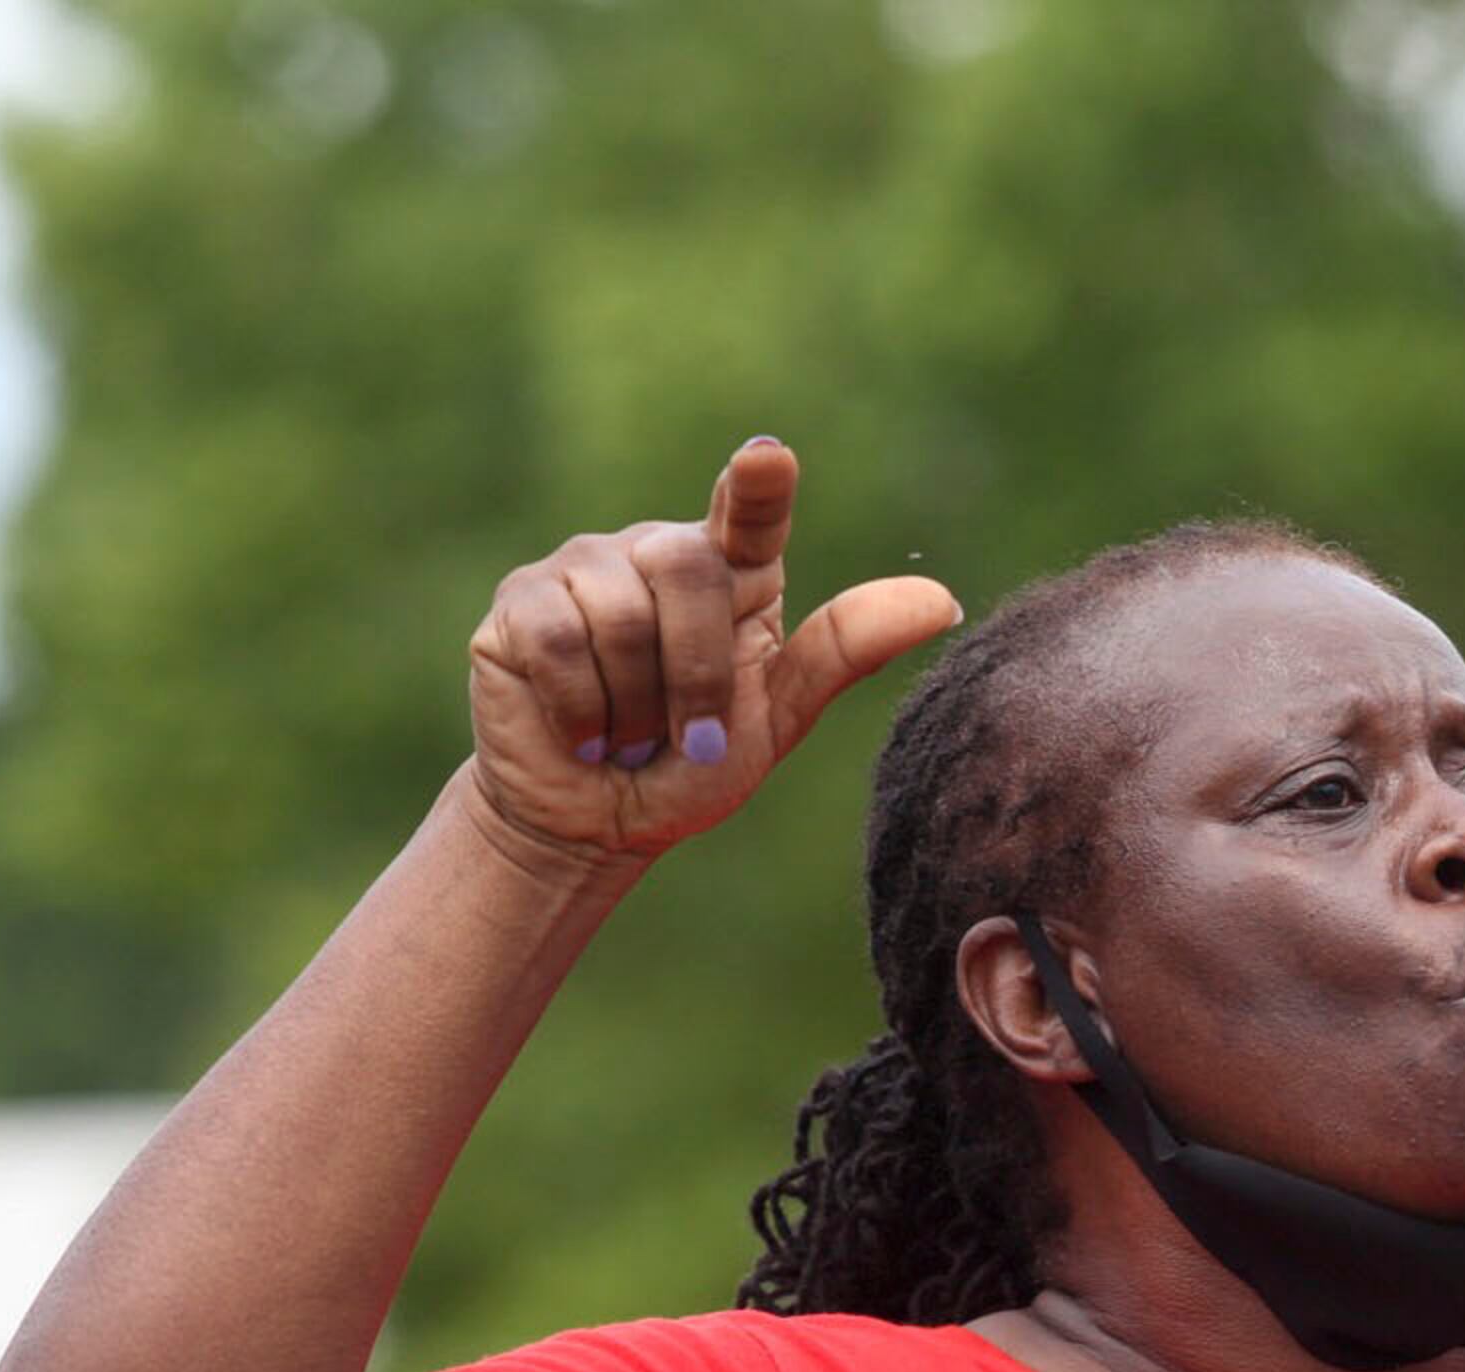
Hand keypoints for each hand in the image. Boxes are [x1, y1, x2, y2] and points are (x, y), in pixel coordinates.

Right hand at [464, 439, 961, 870]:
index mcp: (732, 572)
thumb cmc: (693, 765)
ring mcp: (583, 567)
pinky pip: (560, 641)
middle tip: (690, 737)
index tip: (769, 458)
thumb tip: (942, 600)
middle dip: (695, 672)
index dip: (758, 485)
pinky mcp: (521, 602)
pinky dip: (583, 709)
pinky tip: (584, 735)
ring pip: (621, 614)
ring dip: (637, 705)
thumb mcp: (777, 718)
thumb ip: (845, 650)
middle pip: (684, 568)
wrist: (597, 820)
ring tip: (630, 735)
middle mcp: (658, 552)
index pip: (750, 512)